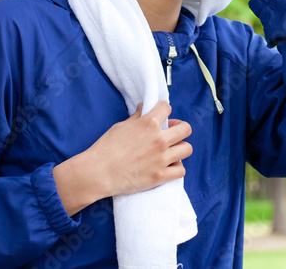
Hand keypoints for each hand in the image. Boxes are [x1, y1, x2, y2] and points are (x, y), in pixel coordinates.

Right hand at [65, 101, 192, 206]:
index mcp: (149, 123)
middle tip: (171, 133)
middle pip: (185, 128)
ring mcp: (161, 159)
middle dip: (179, 128)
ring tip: (171, 151)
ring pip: (187, 148)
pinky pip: (181, 170)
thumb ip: (136, 117)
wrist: (97, 173)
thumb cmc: (105, 148)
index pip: (167, 108)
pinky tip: (168, 166)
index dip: (164, 110)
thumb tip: (143, 108)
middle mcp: (159, 140)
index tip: (161, 116)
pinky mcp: (160, 176)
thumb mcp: (120, 126)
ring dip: (180, 148)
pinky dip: (176, 168)